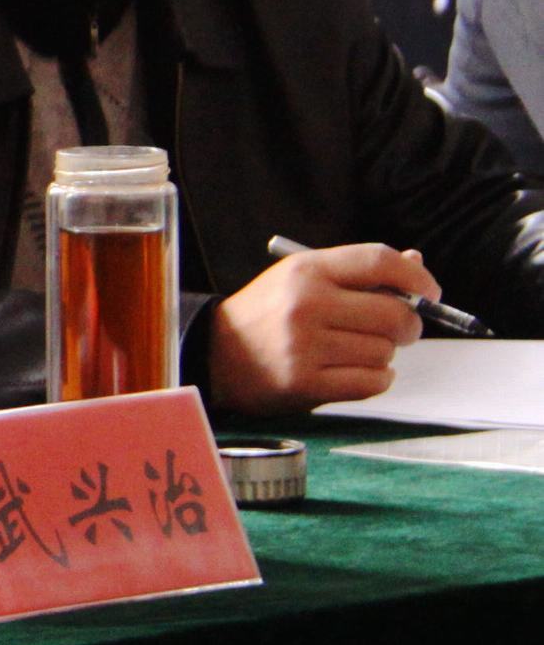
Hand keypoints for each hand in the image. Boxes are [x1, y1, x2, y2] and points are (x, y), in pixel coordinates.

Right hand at [211, 240, 428, 411]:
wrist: (215, 354)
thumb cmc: (267, 314)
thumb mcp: (302, 279)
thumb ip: (357, 273)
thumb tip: (415, 266)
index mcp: (306, 271)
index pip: (379, 262)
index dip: (417, 277)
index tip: (430, 292)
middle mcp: (305, 304)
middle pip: (395, 313)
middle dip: (408, 325)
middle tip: (397, 330)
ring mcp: (304, 346)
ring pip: (385, 351)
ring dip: (383, 354)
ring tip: (356, 351)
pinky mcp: (305, 382)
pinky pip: (372, 382)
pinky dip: (376, 379)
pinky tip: (357, 371)